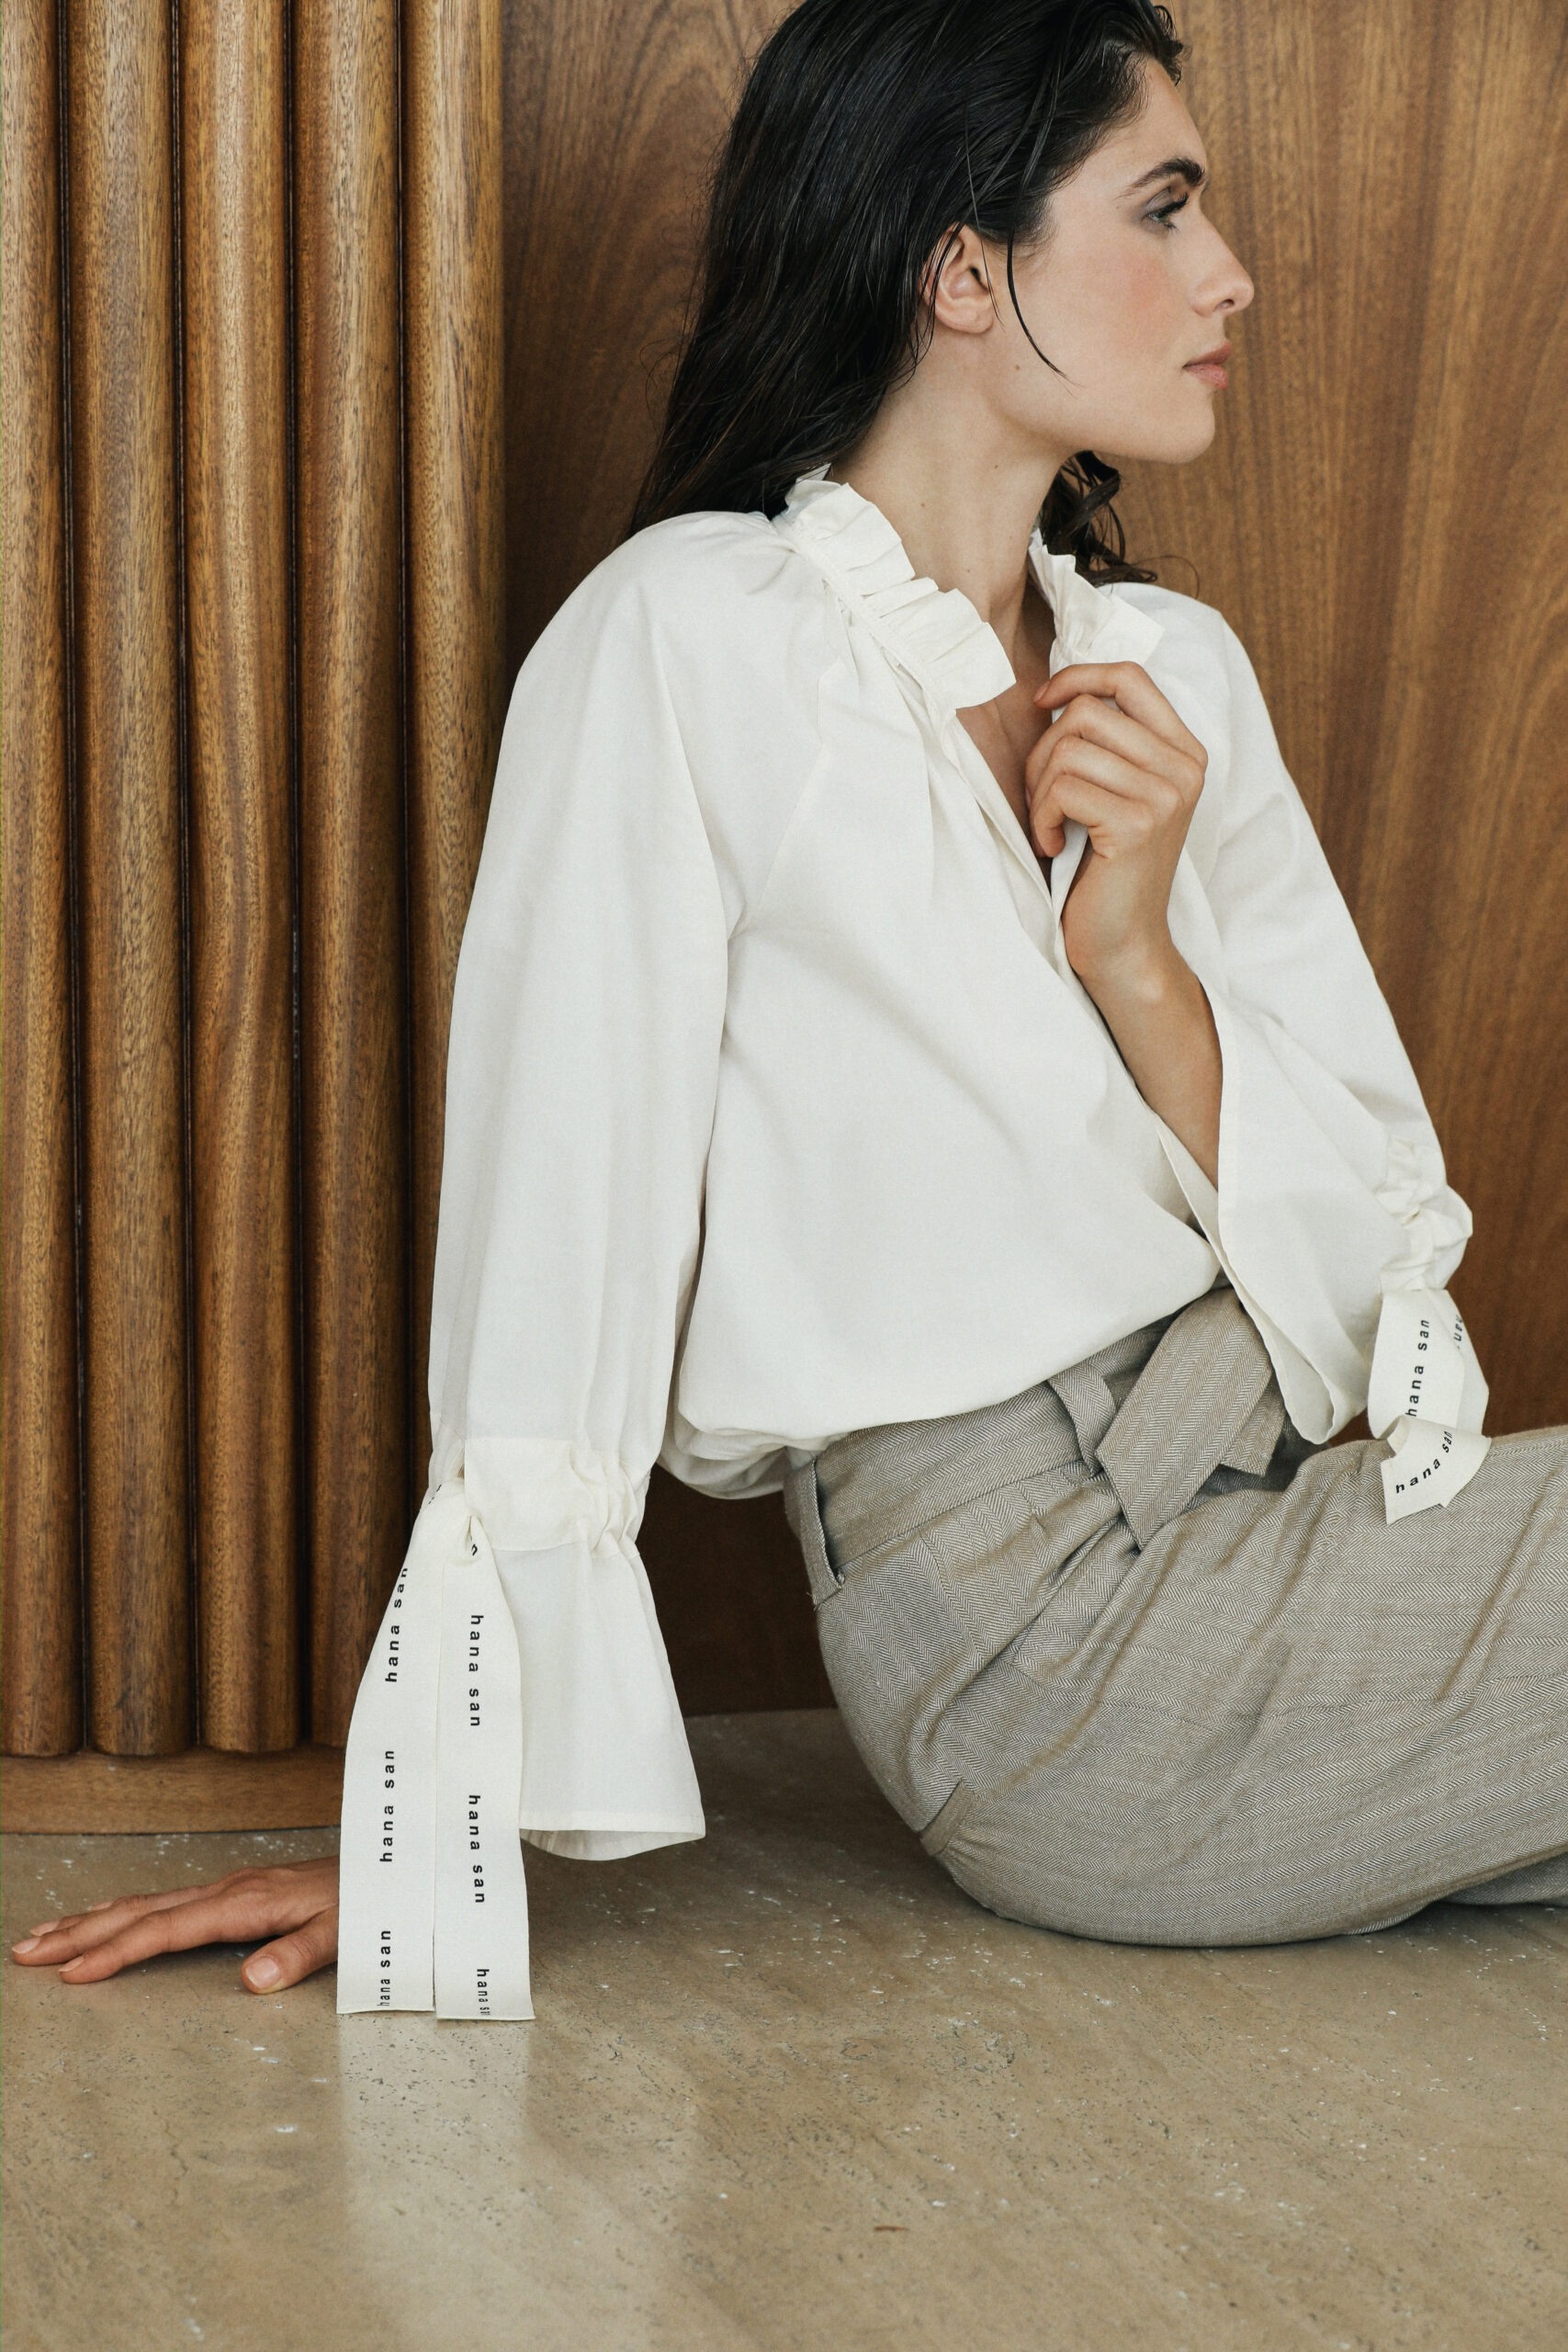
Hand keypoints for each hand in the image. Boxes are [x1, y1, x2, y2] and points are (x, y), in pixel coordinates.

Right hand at [9, 1855, 338, 1992]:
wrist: (391, 1865)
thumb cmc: (368, 1902)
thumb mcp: (345, 1933)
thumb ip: (300, 1955)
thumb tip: (254, 1982)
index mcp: (245, 1902)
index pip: (167, 1930)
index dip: (118, 1952)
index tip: (73, 1974)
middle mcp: (227, 1890)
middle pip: (140, 1912)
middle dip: (80, 1933)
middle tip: (26, 1953)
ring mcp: (227, 1888)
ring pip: (144, 1903)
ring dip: (91, 1920)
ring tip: (42, 1937)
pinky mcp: (233, 1891)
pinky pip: (163, 1899)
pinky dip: (122, 1909)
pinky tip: (102, 1916)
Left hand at [1026, 660, 1206, 990]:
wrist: (1123, 944)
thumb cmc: (1104, 869)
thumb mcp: (1115, 792)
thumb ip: (1106, 744)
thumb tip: (1054, 692)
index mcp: (1184, 751)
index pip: (1130, 676)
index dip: (1077, 677)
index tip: (1042, 702)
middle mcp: (1184, 767)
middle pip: (1086, 711)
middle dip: (1043, 751)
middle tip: (1043, 799)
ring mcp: (1166, 795)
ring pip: (1068, 748)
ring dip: (1040, 789)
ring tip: (1050, 825)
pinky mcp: (1138, 824)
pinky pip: (1063, 787)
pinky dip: (1042, 818)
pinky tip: (1053, 846)